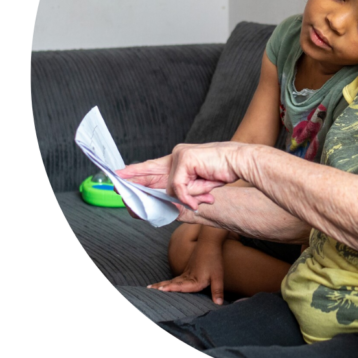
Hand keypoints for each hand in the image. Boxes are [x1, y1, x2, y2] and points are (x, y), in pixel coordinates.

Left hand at [117, 142, 246, 210]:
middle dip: (133, 179)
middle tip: (116, 182)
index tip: (121, 174)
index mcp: (179, 160)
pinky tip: (203, 195)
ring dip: (189, 195)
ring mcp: (179, 155)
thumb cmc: (224, 172)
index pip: (153, 166)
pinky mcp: (184, 158)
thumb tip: (164, 202)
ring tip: (207, 193)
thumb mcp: (199, 186)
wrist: (241, 162)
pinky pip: (178, 187)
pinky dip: (190, 195)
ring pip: (171, 187)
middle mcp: (176, 155)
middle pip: (149, 170)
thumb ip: (181, 192)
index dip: (137, 171)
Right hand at [148, 240, 226, 304]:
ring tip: (150, 288)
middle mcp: (188, 277)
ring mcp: (186, 273)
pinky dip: (167, 282)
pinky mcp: (186, 270)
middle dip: (161, 287)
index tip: (161, 289)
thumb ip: (217, 290)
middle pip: (173, 283)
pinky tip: (162, 284)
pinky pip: (175, 278)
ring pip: (172, 280)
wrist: (209, 243)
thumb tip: (219, 304)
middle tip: (149, 290)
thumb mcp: (218, 276)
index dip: (172, 288)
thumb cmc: (214, 260)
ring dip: (161, 284)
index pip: (182, 286)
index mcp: (195, 280)